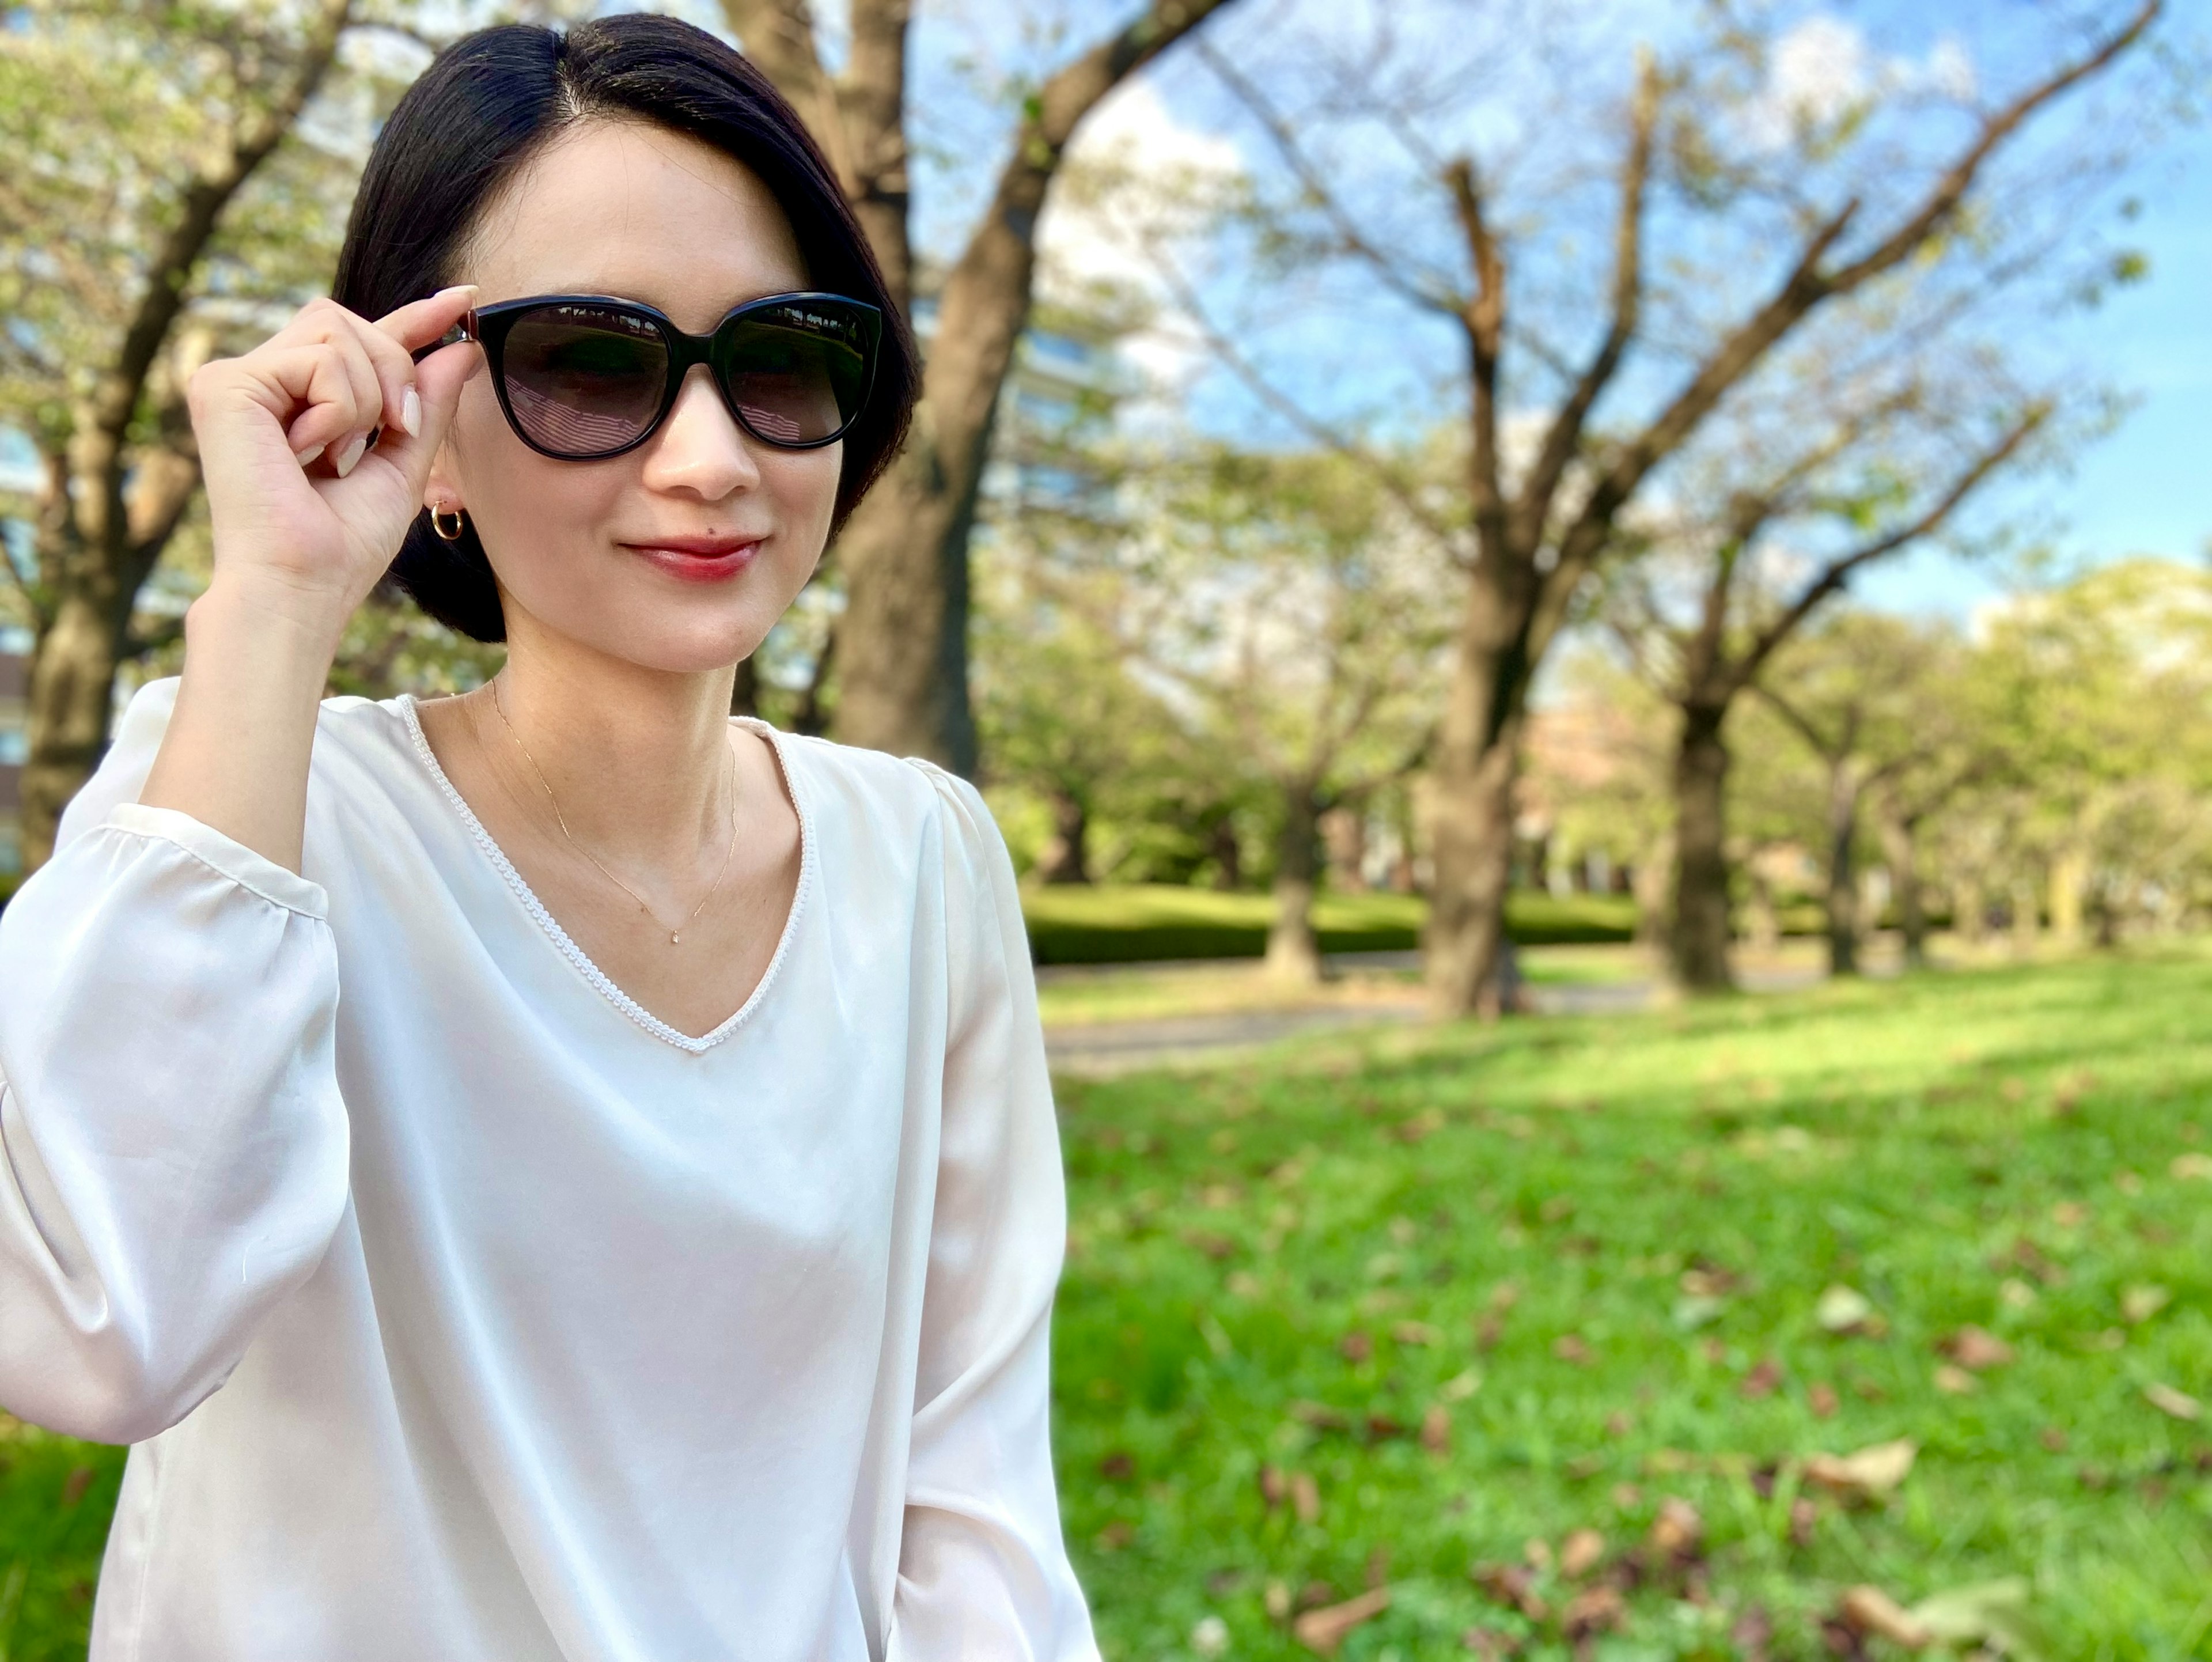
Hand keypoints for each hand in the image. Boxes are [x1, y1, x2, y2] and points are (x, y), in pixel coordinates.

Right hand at [184, 286, 482, 640]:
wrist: (303, 586)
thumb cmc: (344, 545)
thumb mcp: (404, 463)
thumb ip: (427, 403)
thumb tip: (463, 345)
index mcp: (300, 401)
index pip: (358, 339)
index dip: (414, 317)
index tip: (467, 299)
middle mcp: (263, 382)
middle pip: (350, 321)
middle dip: (395, 370)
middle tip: (393, 431)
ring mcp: (237, 379)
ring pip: (338, 330)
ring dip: (368, 397)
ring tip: (339, 456)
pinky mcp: (224, 384)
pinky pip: (319, 359)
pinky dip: (339, 410)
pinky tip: (310, 453)